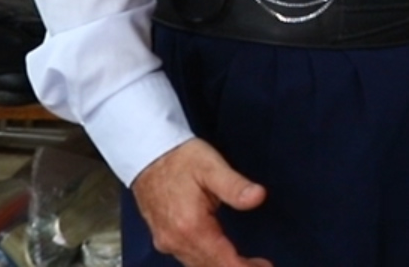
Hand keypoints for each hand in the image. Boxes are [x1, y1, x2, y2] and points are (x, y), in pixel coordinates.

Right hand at [130, 138, 271, 266]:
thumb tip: (258, 197)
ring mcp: (167, 242)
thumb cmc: (180, 158)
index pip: (223, 260)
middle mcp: (176, 241)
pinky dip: (208, 262)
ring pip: (198, 265)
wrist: (146, 153)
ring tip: (247, 263)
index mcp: (191, 226)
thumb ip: (234, 185)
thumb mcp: (211, 165)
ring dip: (222, 266)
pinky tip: (221, 257)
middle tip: (262, 265)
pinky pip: (188, 259)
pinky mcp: (163, 239)